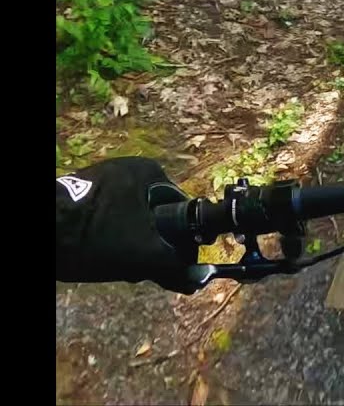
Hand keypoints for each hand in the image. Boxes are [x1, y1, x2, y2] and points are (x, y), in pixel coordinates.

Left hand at [56, 157, 197, 293]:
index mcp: (148, 171)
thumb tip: (196, 281)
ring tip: (112, 261)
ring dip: (127, 244)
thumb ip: (174, 266)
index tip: (163, 258)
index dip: (176, 239)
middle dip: (148, 244)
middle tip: (134, 265)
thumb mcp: (142, 255)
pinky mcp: (79, 194)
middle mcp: (126, 168)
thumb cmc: (94, 235)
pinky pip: (107, 219)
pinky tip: (95, 253)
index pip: (178, 209)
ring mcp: (100, 180)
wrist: (41, 230)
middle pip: (154, 216)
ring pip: (130, 221)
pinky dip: (106, 237)